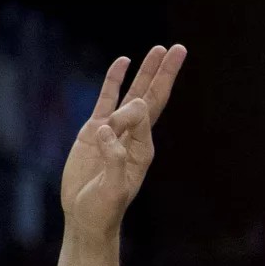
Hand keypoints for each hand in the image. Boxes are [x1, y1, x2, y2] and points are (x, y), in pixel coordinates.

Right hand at [59, 45, 186, 237]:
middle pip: (152, 96)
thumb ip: (114, 159)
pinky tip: (123, 62)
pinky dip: (114, 79)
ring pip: (132, 93)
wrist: (86, 217)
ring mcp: (114, 131)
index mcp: (143, 150)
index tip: (113, 125)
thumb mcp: (111, 189)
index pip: (145, 115)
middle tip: (178, 48)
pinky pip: (106, 98)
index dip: (135, 109)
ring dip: (145, 71)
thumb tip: (110, 129)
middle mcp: (133, 136)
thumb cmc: (103, 209)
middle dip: (164, 72)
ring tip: (158, 49)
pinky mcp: (94, 131)